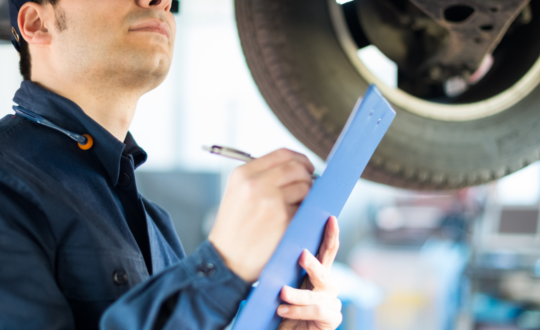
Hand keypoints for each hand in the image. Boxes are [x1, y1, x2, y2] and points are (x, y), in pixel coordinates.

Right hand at [208, 149, 314, 282]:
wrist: (226, 261)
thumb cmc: (235, 229)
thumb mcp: (238, 193)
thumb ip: (262, 177)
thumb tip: (298, 168)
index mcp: (243, 174)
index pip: (282, 154)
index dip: (300, 159)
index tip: (306, 168)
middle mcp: (256, 183)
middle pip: (297, 167)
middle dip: (307, 177)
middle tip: (308, 189)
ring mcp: (271, 201)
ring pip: (305, 186)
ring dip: (307, 197)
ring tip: (296, 208)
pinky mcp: (284, 219)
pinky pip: (306, 208)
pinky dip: (305, 214)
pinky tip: (293, 222)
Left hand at [277, 216, 341, 329]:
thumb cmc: (284, 308)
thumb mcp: (283, 286)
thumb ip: (286, 271)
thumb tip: (276, 250)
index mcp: (317, 273)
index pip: (327, 250)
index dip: (331, 234)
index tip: (330, 218)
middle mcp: (327, 286)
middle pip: (324, 270)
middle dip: (313, 263)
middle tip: (302, 255)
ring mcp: (332, 302)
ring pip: (316, 295)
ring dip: (297, 295)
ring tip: (282, 295)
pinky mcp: (332, 318)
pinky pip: (317, 311)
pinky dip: (299, 310)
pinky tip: (283, 310)